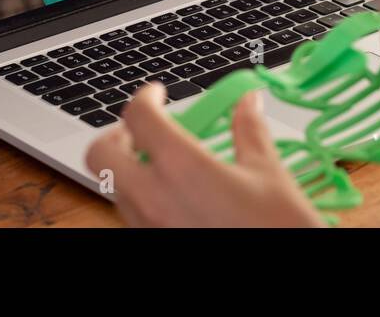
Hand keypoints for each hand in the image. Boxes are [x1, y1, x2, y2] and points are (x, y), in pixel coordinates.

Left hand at [85, 84, 323, 227]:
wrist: (280, 284)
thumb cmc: (277, 229)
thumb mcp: (269, 174)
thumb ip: (251, 131)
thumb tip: (248, 102)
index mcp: (181, 167)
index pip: (137, 117)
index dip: (144, 97)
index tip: (157, 95)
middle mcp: (153, 198)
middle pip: (100, 154)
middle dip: (116, 135)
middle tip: (142, 130)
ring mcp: (148, 228)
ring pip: (113, 188)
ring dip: (128, 169)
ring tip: (162, 166)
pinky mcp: (152, 246)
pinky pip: (131, 217)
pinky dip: (141, 199)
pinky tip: (173, 198)